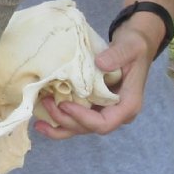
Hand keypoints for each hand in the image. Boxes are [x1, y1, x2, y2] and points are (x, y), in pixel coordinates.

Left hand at [34, 27, 154, 139]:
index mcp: (128, 105)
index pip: (104, 123)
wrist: (134, 45)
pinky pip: (78, 118)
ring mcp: (105, 111)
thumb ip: (117, 55)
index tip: (64, 104)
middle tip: (45, 103)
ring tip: (38, 123)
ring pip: (81, 128)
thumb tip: (100, 64)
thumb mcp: (130, 47)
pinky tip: (43, 118)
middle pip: (89, 128)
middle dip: (65, 120)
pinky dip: (61, 119)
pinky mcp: (95, 105)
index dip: (82, 118)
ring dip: (60, 125)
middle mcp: (117, 113)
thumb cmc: (134, 46)